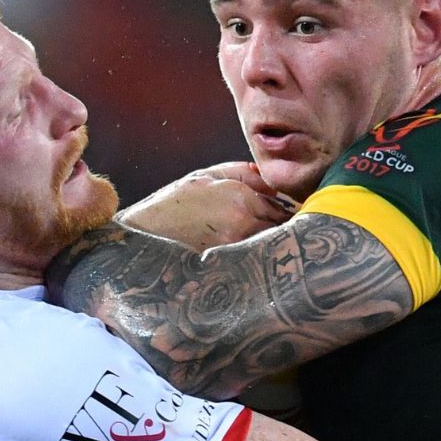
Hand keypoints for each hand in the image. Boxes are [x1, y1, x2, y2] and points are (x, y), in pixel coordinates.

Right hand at [117, 161, 293, 249]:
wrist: (141, 235)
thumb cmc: (172, 205)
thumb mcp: (205, 176)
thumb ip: (242, 173)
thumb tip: (272, 180)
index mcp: (241, 196)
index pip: (285, 207)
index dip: (294, 214)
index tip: (299, 220)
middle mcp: (244, 222)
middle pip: (285, 230)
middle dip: (290, 233)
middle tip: (297, 238)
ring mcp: (236, 247)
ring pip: (273, 248)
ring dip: (278, 249)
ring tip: (280, 254)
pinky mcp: (227, 267)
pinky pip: (256, 265)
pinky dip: (261, 264)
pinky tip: (259, 266)